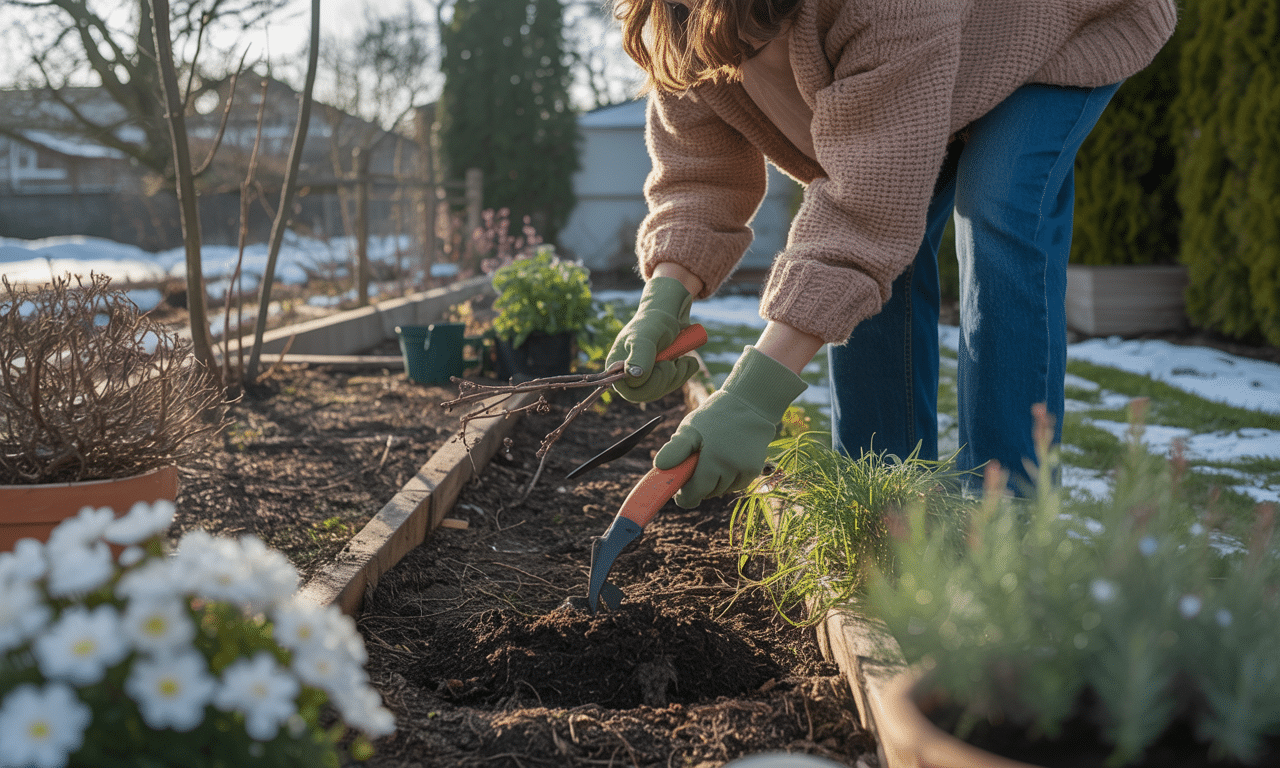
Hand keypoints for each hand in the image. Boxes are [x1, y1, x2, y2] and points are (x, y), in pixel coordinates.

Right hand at [607, 277, 699, 402]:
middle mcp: (628, 374)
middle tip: (671, 360)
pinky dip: (685, 372)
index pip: (630, 391)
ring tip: (681, 356)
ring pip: (662, 389)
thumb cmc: (653, 321)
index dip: (649, 382)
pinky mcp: (660, 375)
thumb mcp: (646, 336)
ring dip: (677, 373)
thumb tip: (633, 377)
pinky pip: (674, 384)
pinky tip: (686, 359)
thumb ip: (639, 356)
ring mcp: (645, 376)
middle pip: (647, 393)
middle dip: (665, 377)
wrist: (668, 314)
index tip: (663, 363)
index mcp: (617, 366)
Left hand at [654, 346, 807, 507]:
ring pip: (722, 490)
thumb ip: (675, 449)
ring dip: (714, 482)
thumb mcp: (690, 428)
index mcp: (712, 459)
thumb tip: (659, 465)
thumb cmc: (715, 417)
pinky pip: (735, 484)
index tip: (679, 493)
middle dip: (698, 485)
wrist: (749, 405)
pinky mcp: (754, 470)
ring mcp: (745, 470)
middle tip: (694, 465)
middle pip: (708, 493)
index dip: (684, 496)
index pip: (695, 493)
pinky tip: (726, 460)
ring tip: (711, 458)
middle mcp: (731, 468)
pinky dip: (728, 478)